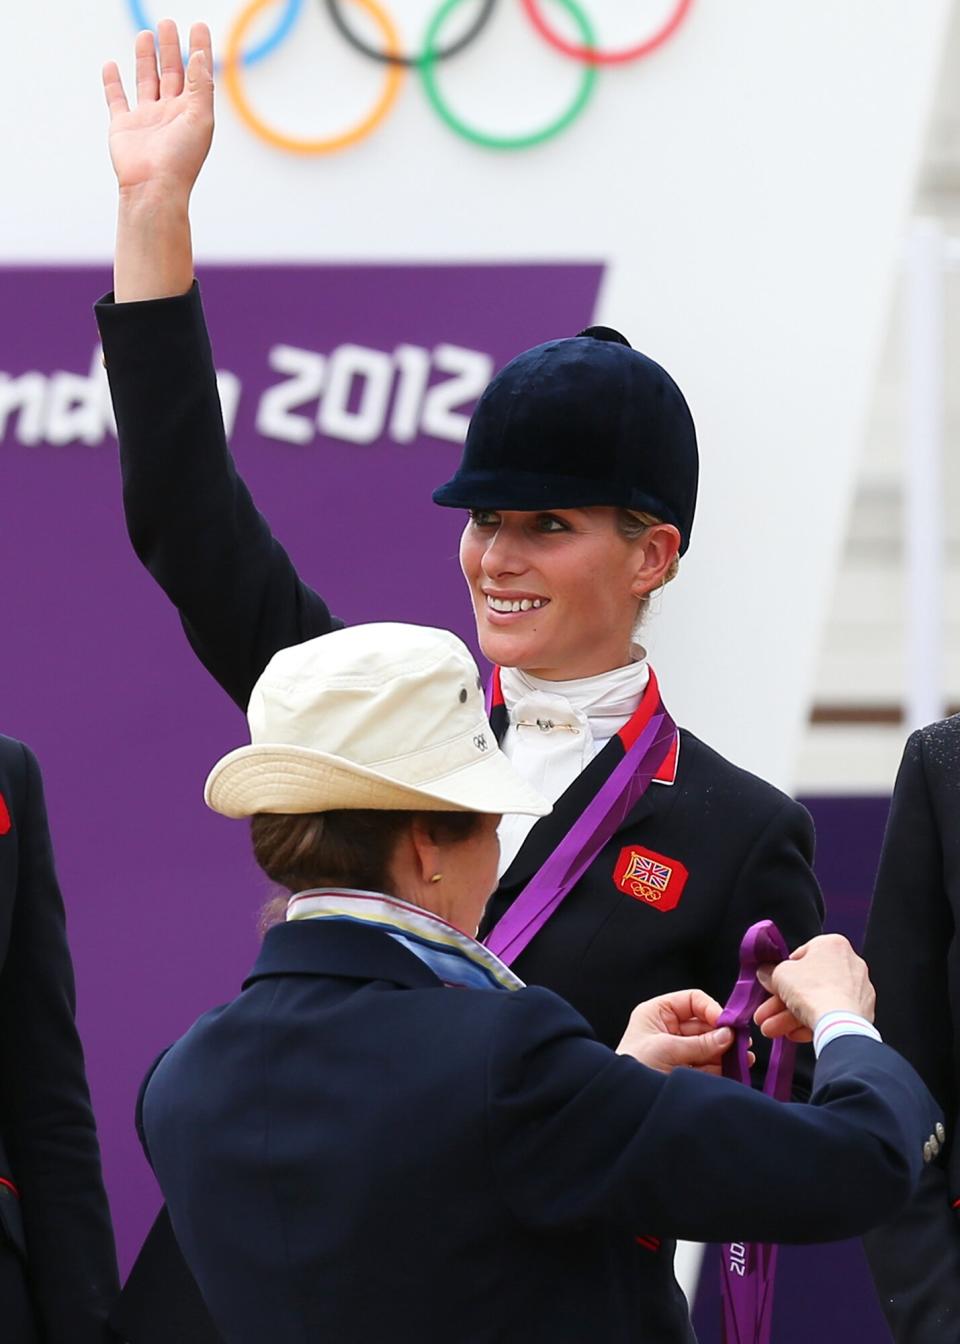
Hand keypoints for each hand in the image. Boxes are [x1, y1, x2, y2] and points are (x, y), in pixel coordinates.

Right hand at [103, 20, 213, 203]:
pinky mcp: (123, 126)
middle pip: (170, 73)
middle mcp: (170, 114)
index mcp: (191, 113)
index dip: (198, 49)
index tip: (198, 26)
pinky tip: (112, 65)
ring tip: (145, 34)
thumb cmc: (181, 160)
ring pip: (145, 81)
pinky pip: (116, 99)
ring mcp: (146, 119)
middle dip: (170, 48)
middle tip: (167, 24)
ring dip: (145, 58)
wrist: (153, 188)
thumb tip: (200, 55)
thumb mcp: (200, 118)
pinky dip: (113, 82)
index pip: (197, 74)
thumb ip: (201, 86)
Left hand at [617, 989, 743, 1075]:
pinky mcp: (684, 1071)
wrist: (625, 1102)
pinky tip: (736, 1068)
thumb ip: (700, 1043)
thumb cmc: (634, 1066)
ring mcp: (677, 1050)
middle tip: (742, 1043)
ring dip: (726, 1051)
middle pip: (704, 1024)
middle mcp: (669, 1028)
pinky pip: (707, 1065)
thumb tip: (728, 1035)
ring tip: (744, 1058)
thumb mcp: (666, 1049)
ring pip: (708, 1046)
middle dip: (723, 1034)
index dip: (711, 1009)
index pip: (692, 1001)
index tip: (727, 1024)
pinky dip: (722, 1067)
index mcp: (657, 1013)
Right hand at [755, 934, 874, 1042]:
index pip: (801, 957)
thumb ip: (770, 972)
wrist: (839, 1024)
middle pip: (809, 983)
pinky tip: (796, 1035)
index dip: (782, 974)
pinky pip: (832, 1015)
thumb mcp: (779, 975)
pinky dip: (813, 1022)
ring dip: (793, 1015)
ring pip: (818, 1001)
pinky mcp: (863, 1012)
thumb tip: (766, 973)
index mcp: (832, 944)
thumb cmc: (812, 990)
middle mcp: (850, 963)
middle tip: (767, 1014)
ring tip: (774, 1030)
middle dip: (783, 1001)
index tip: (772, 987)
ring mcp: (859, 990)